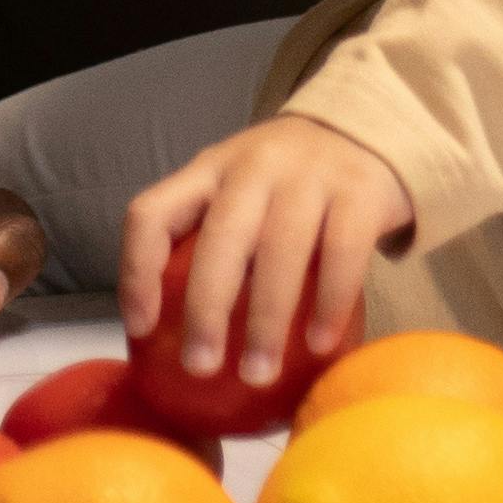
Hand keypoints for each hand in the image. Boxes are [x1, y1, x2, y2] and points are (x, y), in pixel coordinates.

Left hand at [120, 112, 415, 388]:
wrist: (365, 128)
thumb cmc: (287, 184)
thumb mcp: (239, 193)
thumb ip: (216, 243)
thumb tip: (185, 343)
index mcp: (208, 171)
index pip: (153, 212)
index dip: (137, 270)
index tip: (141, 329)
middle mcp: (252, 167)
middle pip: (219, 238)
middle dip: (206, 308)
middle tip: (201, 366)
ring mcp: (308, 174)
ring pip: (279, 249)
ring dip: (265, 319)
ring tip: (258, 373)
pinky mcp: (360, 190)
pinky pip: (343, 251)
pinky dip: (330, 303)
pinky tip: (319, 344)